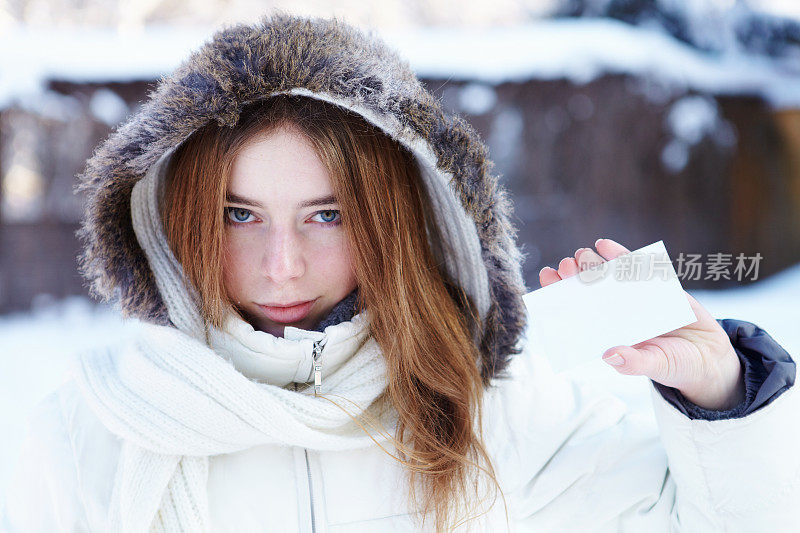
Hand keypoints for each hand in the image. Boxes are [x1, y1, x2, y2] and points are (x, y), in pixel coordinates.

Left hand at [538, 238, 745, 410]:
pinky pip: (635, 267)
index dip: (560, 294)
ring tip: (582, 255)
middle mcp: (616, 311)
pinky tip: (605, 245)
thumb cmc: (676, 365)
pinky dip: (620, 255)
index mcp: (608, 331)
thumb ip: (634, 363)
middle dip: (574, 276)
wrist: (711, 356)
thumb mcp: (655, 366)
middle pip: (588, 290)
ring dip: (592, 263)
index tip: (547, 278)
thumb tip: (610, 356)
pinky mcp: (656, 285)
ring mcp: (634, 297)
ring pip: (607, 275)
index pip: (577, 310)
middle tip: (565, 265)